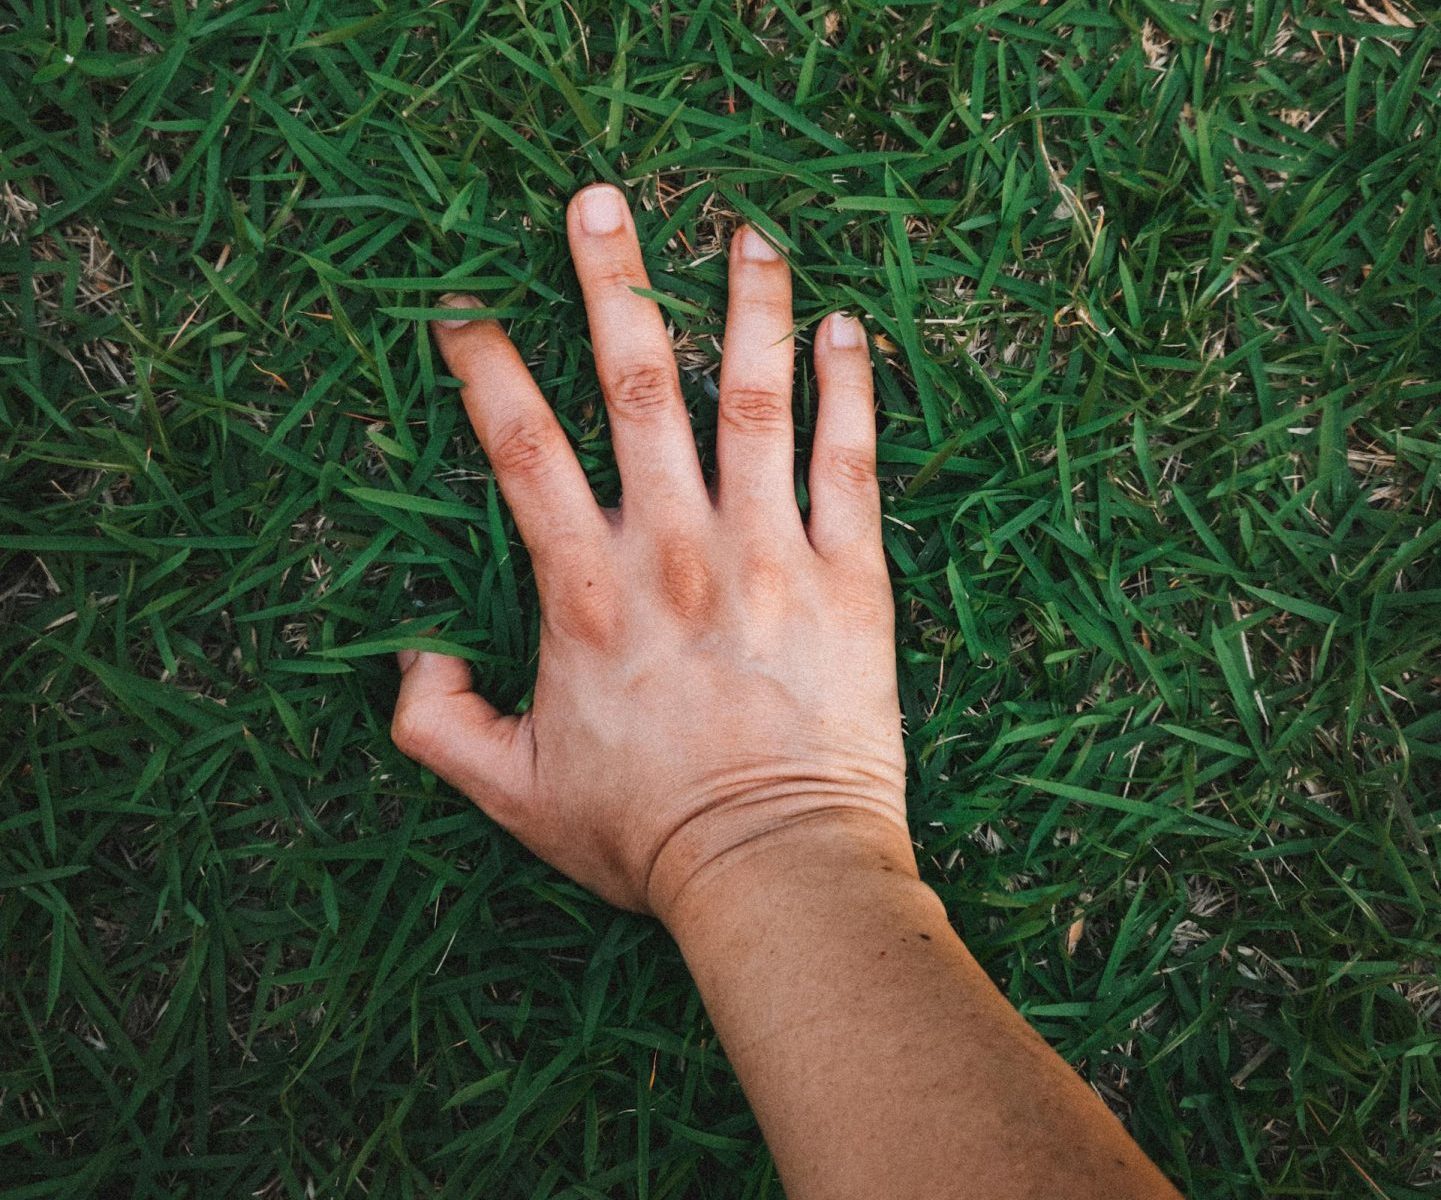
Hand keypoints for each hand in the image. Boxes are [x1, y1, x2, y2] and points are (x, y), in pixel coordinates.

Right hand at [392, 183, 907, 918]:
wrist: (775, 868)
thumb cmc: (646, 834)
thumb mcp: (511, 794)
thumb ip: (436, 726)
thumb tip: (410, 659)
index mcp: (588, 592)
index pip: (521, 449)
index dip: (486, 369)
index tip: (465, 311)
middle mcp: (675, 548)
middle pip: (636, 384)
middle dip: (611, 284)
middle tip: (599, 200)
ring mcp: (769, 551)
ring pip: (752, 397)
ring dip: (746, 305)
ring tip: (746, 233)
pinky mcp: (850, 576)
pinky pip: (850, 459)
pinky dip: (847, 386)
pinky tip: (845, 327)